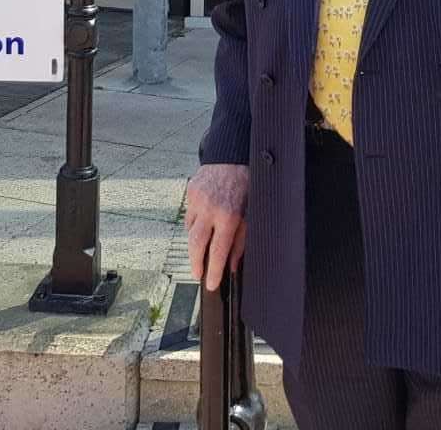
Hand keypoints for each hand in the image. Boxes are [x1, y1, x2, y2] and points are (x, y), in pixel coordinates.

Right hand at [185, 163, 248, 291]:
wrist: (232, 156)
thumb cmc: (246, 185)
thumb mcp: (251, 214)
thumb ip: (241, 240)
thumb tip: (232, 264)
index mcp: (229, 215)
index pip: (218, 250)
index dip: (214, 270)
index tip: (211, 284)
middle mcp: (210, 208)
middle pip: (196, 244)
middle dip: (195, 263)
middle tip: (197, 275)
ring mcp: (197, 200)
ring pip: (190, 230)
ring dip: (195, 243)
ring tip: (201, 250)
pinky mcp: (190, 192)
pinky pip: (189, 215)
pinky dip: (194, 223)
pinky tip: (202, 224)